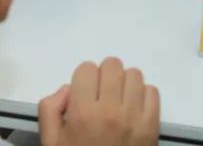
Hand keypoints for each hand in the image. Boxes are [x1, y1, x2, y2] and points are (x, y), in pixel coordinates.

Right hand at [39, 58, 159, 145]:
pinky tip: (133, 109)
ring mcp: (135, 117)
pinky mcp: (152, 126)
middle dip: (104, 76)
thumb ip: (49, 108)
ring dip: (124, 83)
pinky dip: (143, 96)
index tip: (83, 95)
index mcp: (83, 113)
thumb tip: (68, 89)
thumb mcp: (50, 141)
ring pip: (134, 74)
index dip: (83, 80)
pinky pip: (153, 92)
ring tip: (118, 101)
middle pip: (112, 65)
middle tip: (100, 95)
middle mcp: (110, 110)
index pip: (87, 68)